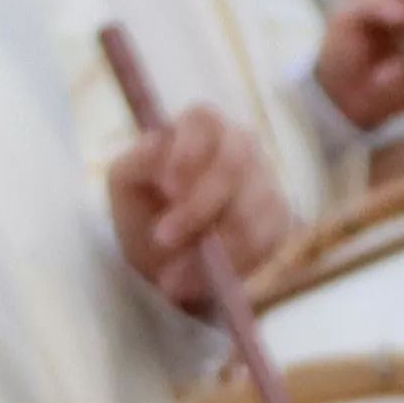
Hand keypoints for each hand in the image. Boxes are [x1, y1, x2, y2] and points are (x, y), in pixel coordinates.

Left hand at [101, 102, 288, 322]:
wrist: (166, 259)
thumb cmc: (144, 211)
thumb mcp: (125, 186)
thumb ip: (135, 162)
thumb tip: (155, 145)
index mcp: (197, 129)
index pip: (203, 120)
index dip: (190, 150)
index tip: (169, 187)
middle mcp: (238, 147)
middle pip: (235, 160)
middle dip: (199, 205)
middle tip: (163, 239)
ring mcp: (264, 181)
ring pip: (252, 208)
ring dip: (210, 249)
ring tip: (171, 279)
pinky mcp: (278, 220)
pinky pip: (265, 241)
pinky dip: (230, 267)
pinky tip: (198, 282)